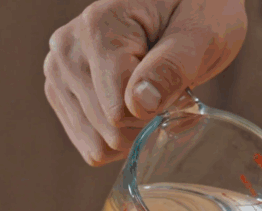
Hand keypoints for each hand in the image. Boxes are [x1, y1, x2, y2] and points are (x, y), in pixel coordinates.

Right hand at [44, 0, 247, 165]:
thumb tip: (140, 103)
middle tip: (167, 90)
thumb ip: (173, 66)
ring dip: (134, 133)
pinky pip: (90, 146)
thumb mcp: (202, 35)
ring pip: (97, 144)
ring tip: (151, 96)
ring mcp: (58, 72)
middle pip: (107, 130)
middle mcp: (66, 48)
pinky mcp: (60, 93)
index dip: (158, 111)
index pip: (119, 110)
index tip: (177, 83)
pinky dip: (119, 141)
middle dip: (146, 123)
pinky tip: (135, 111)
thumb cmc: (198, 14)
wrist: (182, 11)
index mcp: (97, 27)